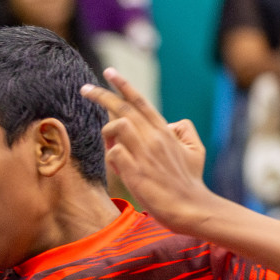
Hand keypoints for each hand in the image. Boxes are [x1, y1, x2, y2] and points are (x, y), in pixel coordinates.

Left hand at [81, 68, 216, 234]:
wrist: (191, 207)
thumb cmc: (190, 182)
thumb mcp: (195, 150)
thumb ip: (184, 130)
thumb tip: (170, 122)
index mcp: (165, 131)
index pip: (141, 101)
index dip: (123, 85)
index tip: (109, 72)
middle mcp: (154, 137)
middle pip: (122, 108)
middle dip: (100, 95)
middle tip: (84, 88)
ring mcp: (144, 153)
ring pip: (117, 125)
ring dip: (109, 134)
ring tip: (114, 149)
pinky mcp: (135, 171)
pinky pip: (113, 154)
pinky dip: (112, 159)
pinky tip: (120, 170)